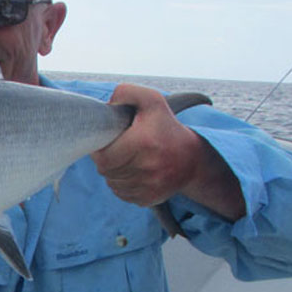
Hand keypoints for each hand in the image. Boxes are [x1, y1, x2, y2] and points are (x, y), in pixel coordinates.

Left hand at [91, 84, 244, 220]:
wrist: (192, 158)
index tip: (106, 144)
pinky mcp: (150, 198)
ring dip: (114, 173)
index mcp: (144, 143)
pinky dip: (122, 185)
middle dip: (106, 161)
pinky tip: (132, 173)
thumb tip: (109, 103)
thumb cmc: (165, 127)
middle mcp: (148, 168)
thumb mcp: (151, 101)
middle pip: (106, 172)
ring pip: (113, 184)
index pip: (104, 158)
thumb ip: (127, 92)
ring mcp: (150, 186)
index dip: (99, 152)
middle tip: (116, 151)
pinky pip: (123, 194)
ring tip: (125, 161)